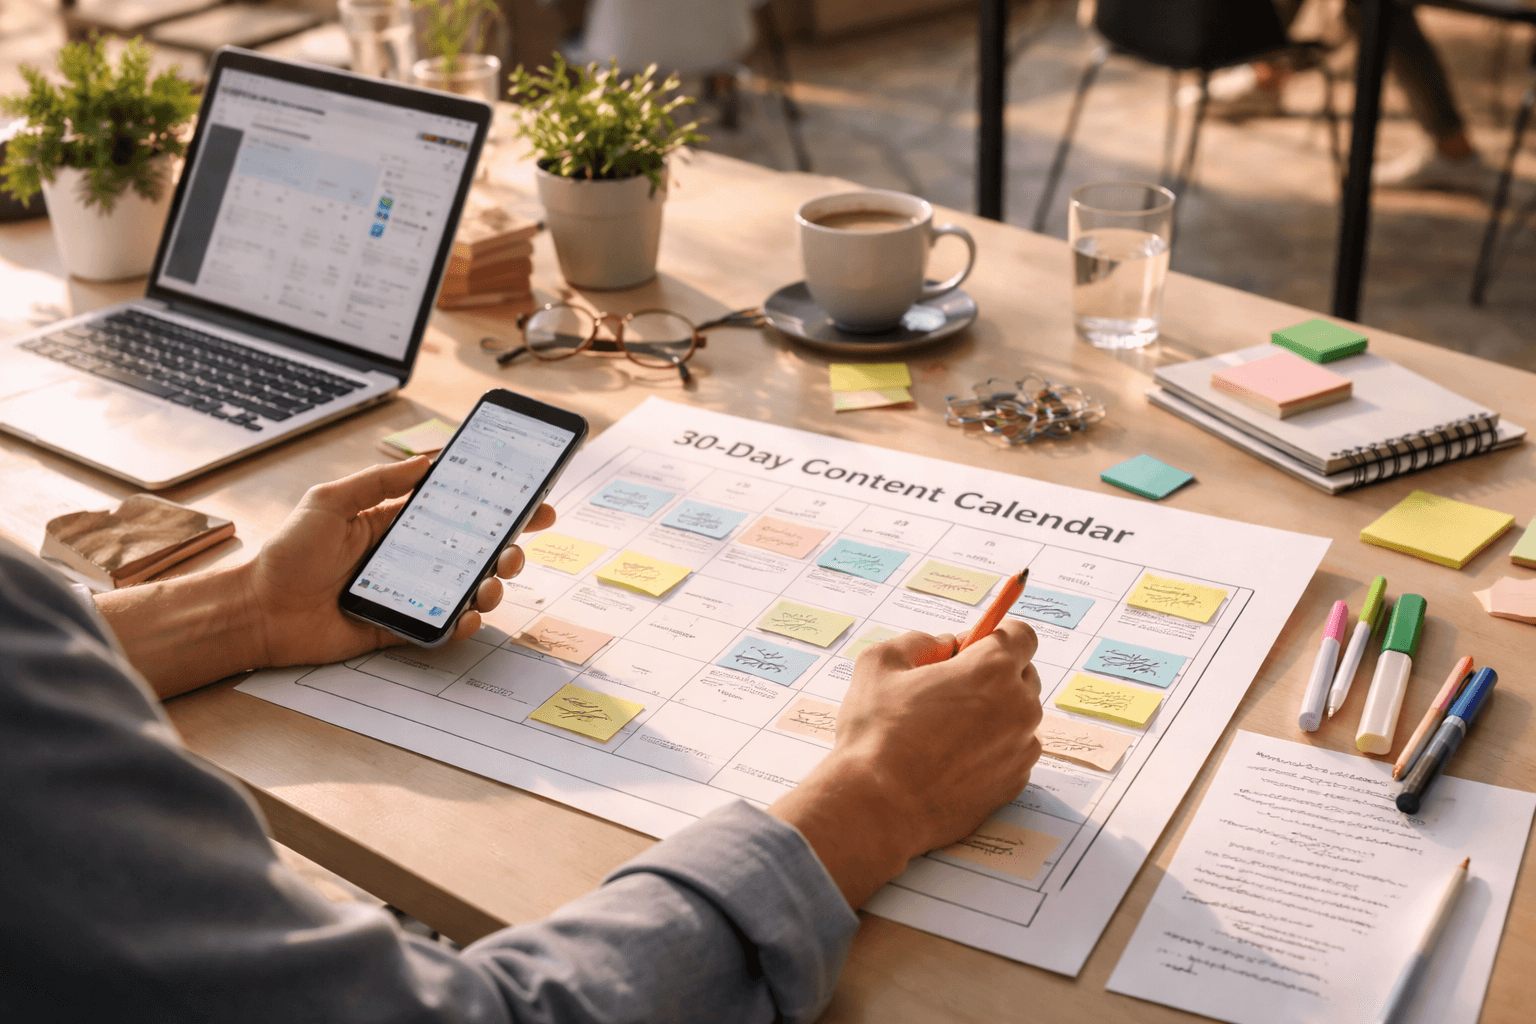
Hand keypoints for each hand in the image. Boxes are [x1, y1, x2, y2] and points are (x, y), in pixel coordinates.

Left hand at [245, 457, 554, 669]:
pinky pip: (443, 626)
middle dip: (508, 546)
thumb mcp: (329, 501)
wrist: (259, 610)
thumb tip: (425, 463)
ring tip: (493, 583)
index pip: (457, 509)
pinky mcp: (401, 627)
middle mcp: (409, 557)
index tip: (532, 500)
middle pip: (474, 550)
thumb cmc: (287, 553)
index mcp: (396, 522)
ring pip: (468, 588)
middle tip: (517, 547)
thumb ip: (378, 482)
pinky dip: (464, 622)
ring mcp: (409, 593)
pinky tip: (467, 614)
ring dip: (492, 585)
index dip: (497, 505)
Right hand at [768, 622, 1041, 907]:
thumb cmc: (876, 734)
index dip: (996, 635)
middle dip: (995, 675)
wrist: (878, 807)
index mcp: (992, 670)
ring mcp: (1021, 749)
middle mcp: (1019, 707)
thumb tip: (943, 644)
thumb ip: (919, 641)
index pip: (1022, 635)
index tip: (972, 647)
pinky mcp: (1015, 784)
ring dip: (994, 714)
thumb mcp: (879, 663)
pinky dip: (992, 750)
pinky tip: (951, 760)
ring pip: (1018, 717)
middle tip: (950, 689)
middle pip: (1024, 675)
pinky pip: (1012, 752)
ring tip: (945, 731)